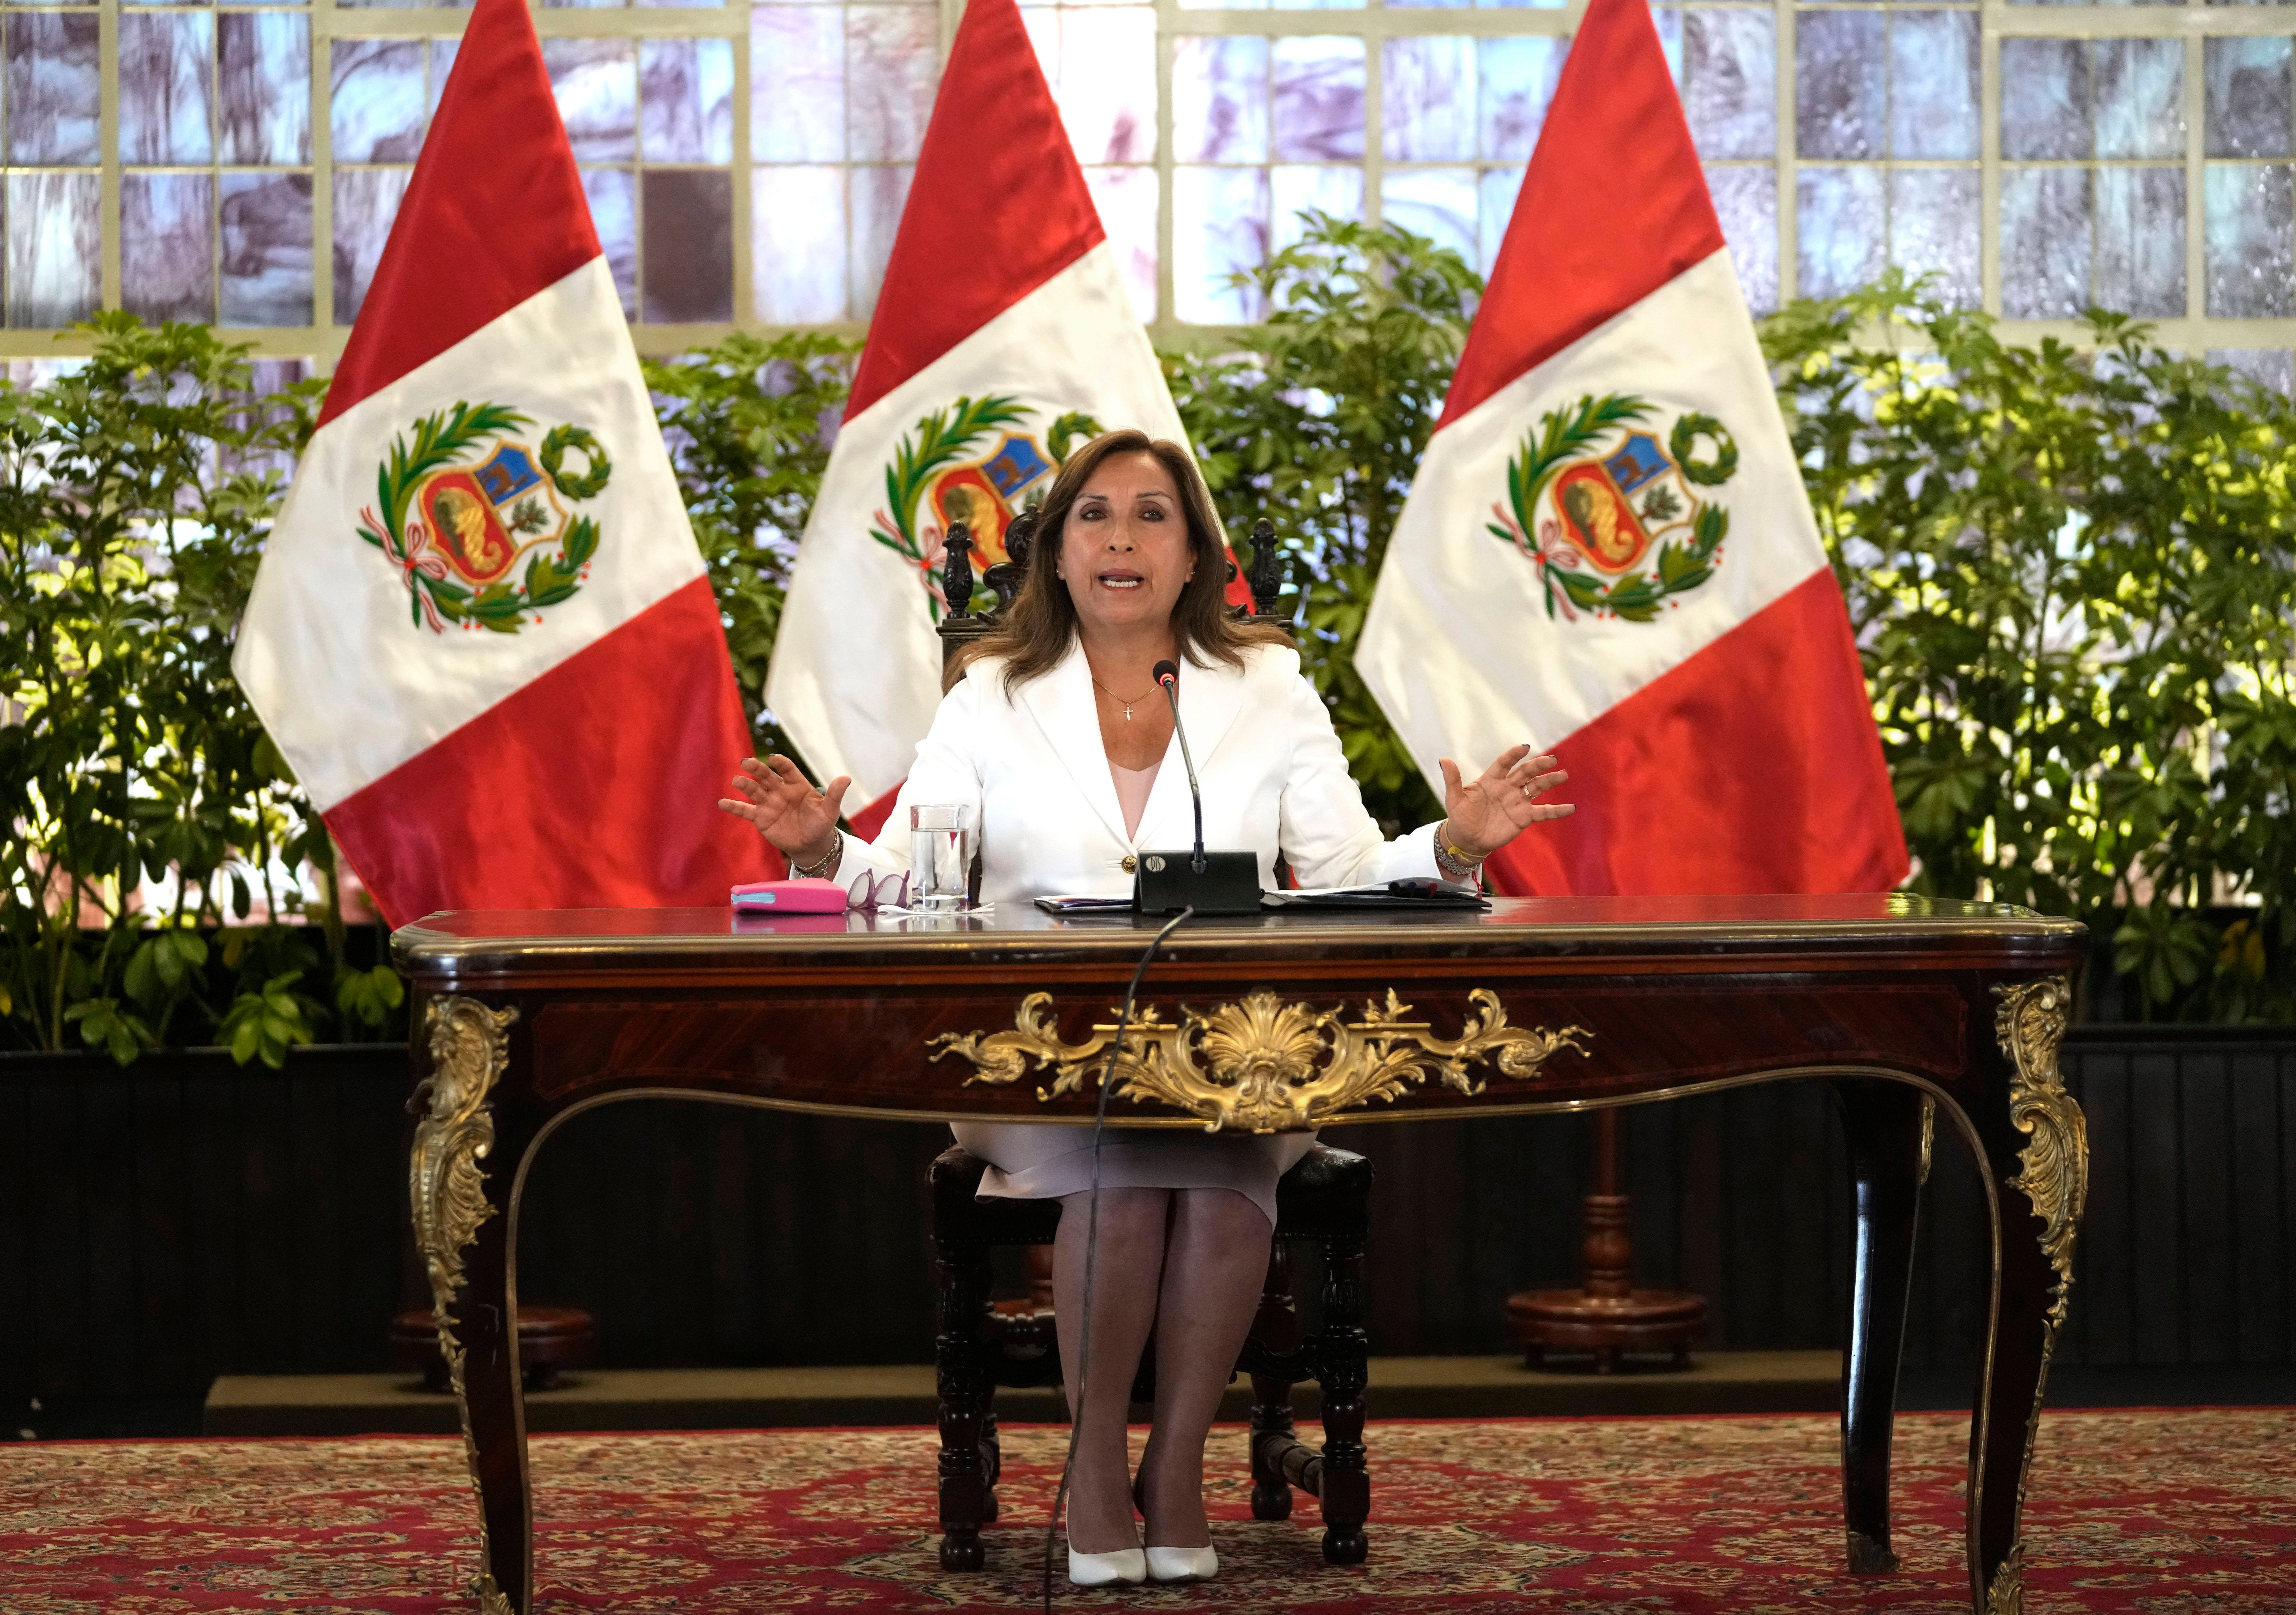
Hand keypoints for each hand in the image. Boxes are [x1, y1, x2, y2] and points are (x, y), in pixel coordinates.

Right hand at [718, 754, 849, 866]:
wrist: (811, 845)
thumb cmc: (821, 824)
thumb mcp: (829, 811)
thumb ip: (834, 795)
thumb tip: (846, 778)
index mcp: (797, 785)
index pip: (788, 770)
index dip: (782, 764)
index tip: (775, 759)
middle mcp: (780, 791)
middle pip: (767, 776)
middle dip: (757, 769)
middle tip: (747, 762)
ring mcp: (769, 803)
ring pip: (754, 790)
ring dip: (745, 785)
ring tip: (737, 780)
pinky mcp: (760, 818)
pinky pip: (745, 810)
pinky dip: (734, 806)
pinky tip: (722, 802)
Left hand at [1438, 745, 1572, 859]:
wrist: (1467, 838)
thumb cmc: (1460, 815)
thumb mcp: (1454, 798)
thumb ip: (1452, 780)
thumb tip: (1443, 760)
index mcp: (1491, 780)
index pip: (1504, 763)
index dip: (1514, 755)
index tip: (1524, 747)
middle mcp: (1507, 788)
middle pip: (1525, 772)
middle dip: (1538, 765)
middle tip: (1552, 760)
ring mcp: (1517, 802)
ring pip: (1537, 788)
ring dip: (1550, 781)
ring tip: (1563, 775)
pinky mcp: (1524, 817)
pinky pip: (1543, 812)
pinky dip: (1557, 810)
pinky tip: (1571, 808)